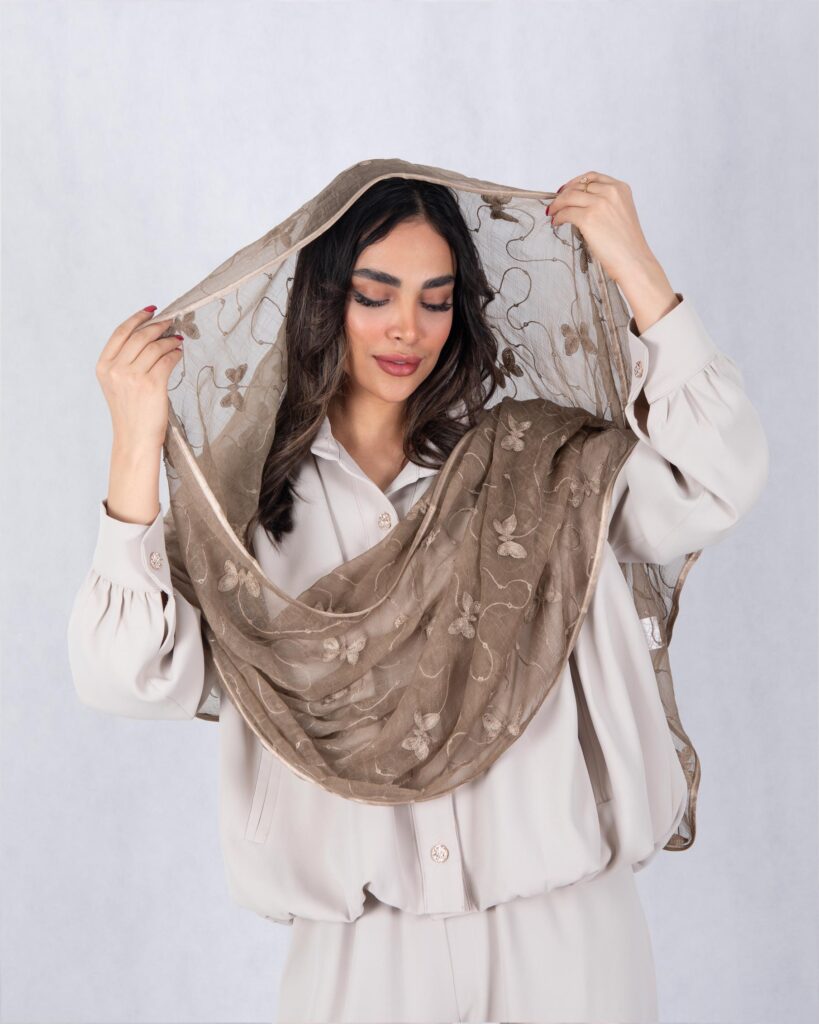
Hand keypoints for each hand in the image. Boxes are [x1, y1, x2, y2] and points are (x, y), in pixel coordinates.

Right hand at [96, 307, 183, 450]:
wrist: (135, 440)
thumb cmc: (131, 414)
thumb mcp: (118, 384)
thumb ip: (126, 361)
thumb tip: (150, 337)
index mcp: (104, 366)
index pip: (121, 333)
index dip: (137, 318)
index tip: (151, 310)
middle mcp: (115, 369)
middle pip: (140, 336)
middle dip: (157, 326)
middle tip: (170, 323)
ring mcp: (132, 376)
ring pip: (155, 347)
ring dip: (169, 340)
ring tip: (177, 340)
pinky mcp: (151, 384)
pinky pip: (166, 360)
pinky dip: (174, 354)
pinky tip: (178, 353)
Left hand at [546, 171, 659, 286]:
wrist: (633, 260)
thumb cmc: (628, 244)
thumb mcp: (621, 213)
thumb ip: (606, 203)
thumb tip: (581, 204)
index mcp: (620, 189)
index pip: (592, 177)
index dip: (575, 182)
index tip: (566, 189)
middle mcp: (610, 192)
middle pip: (578, 186)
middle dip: (563, 194)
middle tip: (555, 204)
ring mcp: (599, 204)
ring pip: (569, 197)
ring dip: (557, 204)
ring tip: (552, 213)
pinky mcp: (588, 218)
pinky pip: (565, 213)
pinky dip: (558, 217)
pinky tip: (557, 222)